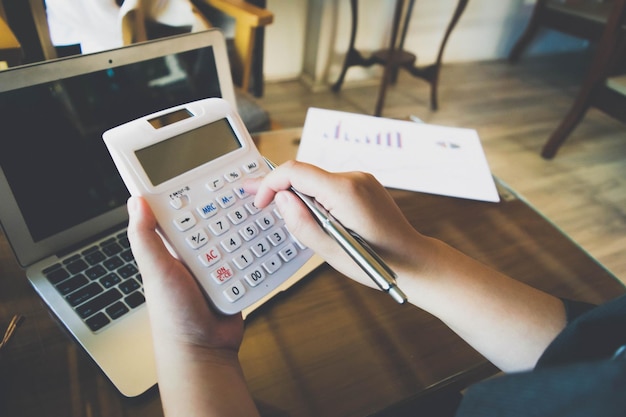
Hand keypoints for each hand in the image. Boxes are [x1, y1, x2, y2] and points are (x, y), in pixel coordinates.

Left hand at [127, 196, 258, 415]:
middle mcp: (195, 249)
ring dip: (247, 224)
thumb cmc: (173, 316)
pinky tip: (268, 233)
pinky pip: (250, 254)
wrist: (204, 351)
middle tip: (246, 186)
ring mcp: (218, 261)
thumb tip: (136, 201)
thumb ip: (145, 238)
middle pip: (215, 216)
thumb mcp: (155, 271)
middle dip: (228, 204)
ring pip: (235, 232)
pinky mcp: (236, 274)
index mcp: (172, 244)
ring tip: (262, 204)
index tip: (206, 169)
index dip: (191, 189)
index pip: (182, 208)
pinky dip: (258, 246)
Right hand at [244, 160, 427, 289]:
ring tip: (280, 209)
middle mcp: (354, 178)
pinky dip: (315, 196)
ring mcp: (362, 180)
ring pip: (316, 180)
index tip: (259, 202)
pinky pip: (330, 185)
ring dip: (298, 194)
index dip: (270, 183)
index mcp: (345, 191)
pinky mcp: (365, 186)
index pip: (295, 171)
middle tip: (254, 197)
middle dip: (279, 187)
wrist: (413, 261)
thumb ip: (302, 223)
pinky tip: (309, 212)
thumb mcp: (331, 251)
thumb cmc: (377, 261)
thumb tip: (282, 199)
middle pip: (304, 173)